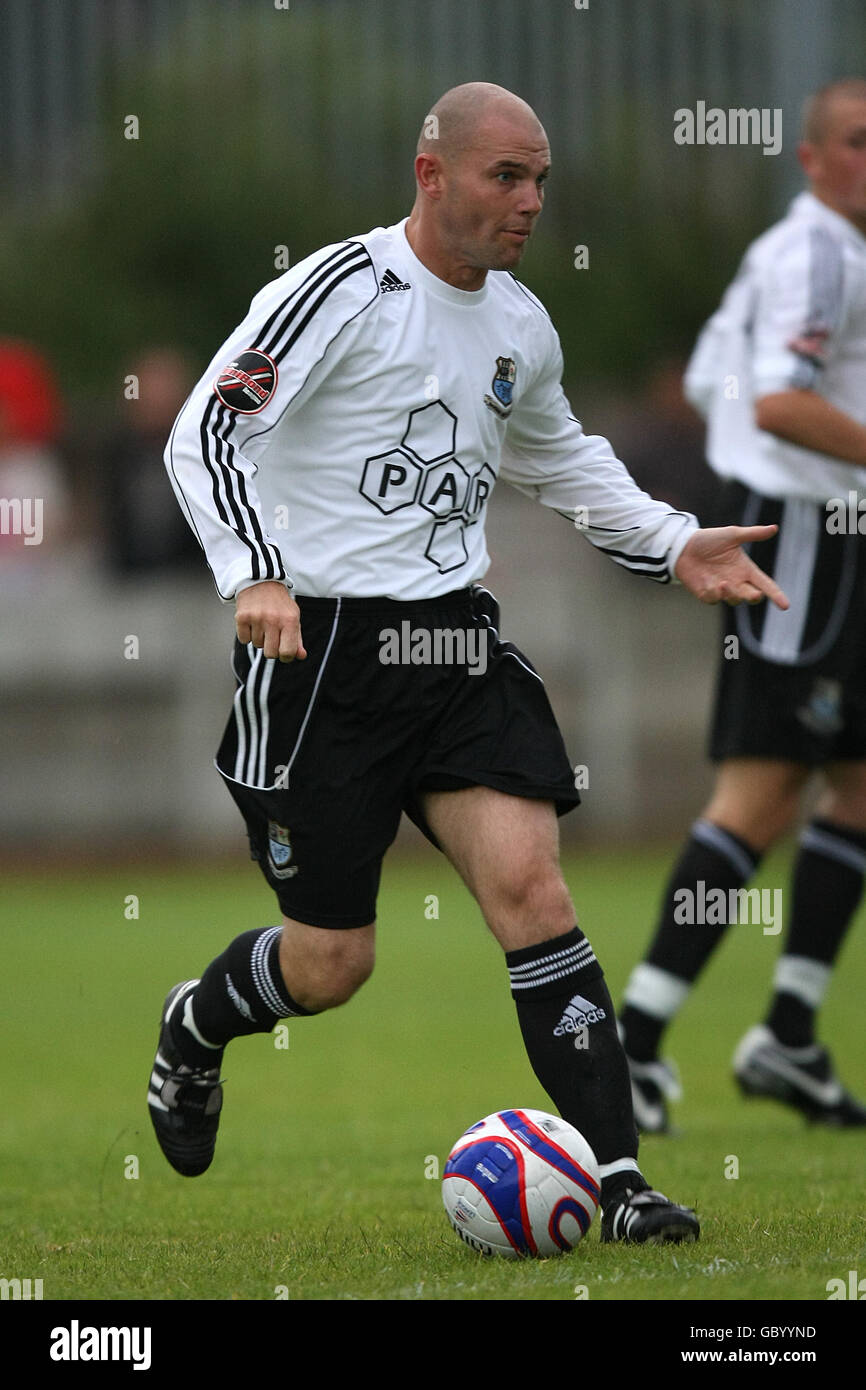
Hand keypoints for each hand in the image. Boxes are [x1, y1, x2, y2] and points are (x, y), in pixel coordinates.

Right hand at [235, 581, 306, 661]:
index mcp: (290, 620)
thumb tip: (300, 656)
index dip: (286, 656)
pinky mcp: (242, 617)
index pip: (288, 652)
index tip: (284, 652)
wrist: (261, 581)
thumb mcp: (293, 618)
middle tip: (272, 635)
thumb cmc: (279, 603)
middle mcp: (273, 619)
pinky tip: (252, 622)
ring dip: (259, 638)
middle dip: (271, 648)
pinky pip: (244, 640)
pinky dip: (247, 634)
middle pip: (270, 654)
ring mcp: (256, 618)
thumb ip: (297, 639)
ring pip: (257, 645)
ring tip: (262, 623)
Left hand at [674, 525, 788, 609]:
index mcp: (746, 569)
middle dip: (753, 597)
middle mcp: (736, 582)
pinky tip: (706, 581)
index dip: (776, 595)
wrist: (683, 546)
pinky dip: (712, 593)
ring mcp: (722, 590)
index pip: (765, 584)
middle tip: (754, 594)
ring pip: (733, 600)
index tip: (785, 605)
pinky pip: (713, 599)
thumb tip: (774, 528)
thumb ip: (753, 534)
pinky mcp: (706, 594)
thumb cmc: (709, 540)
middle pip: (751, 597)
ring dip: (731, 594)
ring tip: (723, 583)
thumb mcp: (732, 534)